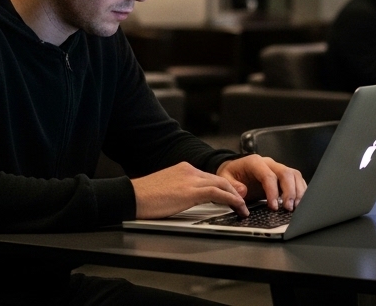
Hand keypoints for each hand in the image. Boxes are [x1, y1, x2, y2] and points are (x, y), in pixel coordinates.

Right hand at [130, 162, 247, 218]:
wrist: (132, 196)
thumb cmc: (143, 197)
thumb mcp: (165, 190)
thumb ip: (178, 191)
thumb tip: (184, 201)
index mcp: (182, 169)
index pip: (208, 177)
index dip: (222, 187)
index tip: (230, 195)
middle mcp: (188, 170)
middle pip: (218, 179)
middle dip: (233, 190)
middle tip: (243, 200)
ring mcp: (190, 179)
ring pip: (222, 184)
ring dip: (236, 197)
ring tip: (244, 208)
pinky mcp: (191, 191)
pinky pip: (218, 193)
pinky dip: (231, 200)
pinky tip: (238, 207)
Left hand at [217, 154, 306, 211]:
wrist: (235, 169)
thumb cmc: (231, 174)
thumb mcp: (225, 178)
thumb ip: (232, 185)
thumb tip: (243, 192)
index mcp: (255, 162)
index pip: (268, 176)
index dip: (272, 192)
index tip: (273, 207)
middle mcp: (269, 163)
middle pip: (286, 173)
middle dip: (290, 192)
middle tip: (289, 208)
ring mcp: (278, 168)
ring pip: (294, 175)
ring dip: (298, 191)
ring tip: (297, 207)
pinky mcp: (283, 176)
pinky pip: (296, 180)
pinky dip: (300, 191)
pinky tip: (299, 203)